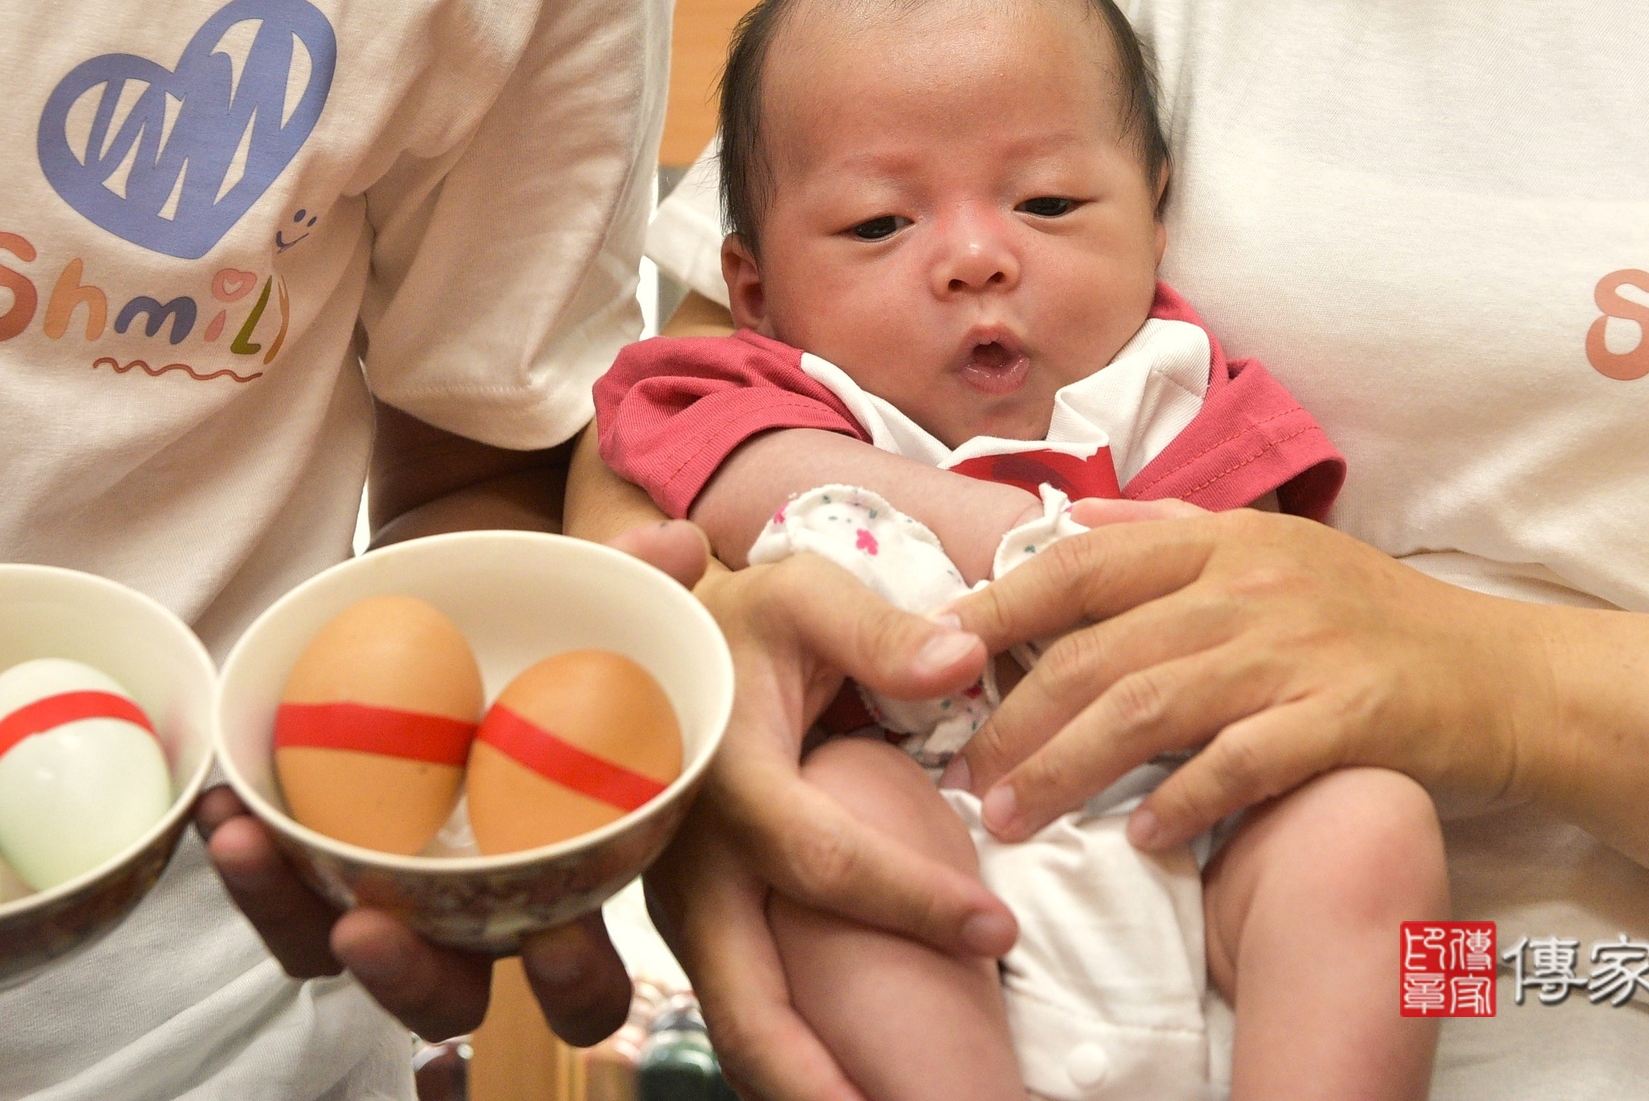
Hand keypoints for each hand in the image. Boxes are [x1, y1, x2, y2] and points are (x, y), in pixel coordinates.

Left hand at [202, 520, 712, 1045]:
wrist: (451, 601)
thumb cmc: (540, 625)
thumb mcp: (588, 598)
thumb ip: (642, 578)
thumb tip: (680, 548)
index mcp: (561, 883)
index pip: (582, 981)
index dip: (575, 985)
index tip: (559, 942)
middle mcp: (473, 907)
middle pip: (448, 994)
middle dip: (408, 979)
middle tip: (369, 928)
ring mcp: (389, 886)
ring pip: (338, 949)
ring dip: (290, 917)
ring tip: (252, 847)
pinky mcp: (317, 852)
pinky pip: (278, 886)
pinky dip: (246, 857)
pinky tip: (226, 802)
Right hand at [645, 552, 1017, 1100]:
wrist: (648, 646)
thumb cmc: (743, 620)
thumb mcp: (803, 596)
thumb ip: (879, 630)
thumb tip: (963, 660)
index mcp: (726, 777)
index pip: (823, 859)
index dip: (913, 901)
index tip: (1000, 931)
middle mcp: (691, 859)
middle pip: (743, 994)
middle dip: (811, 1076)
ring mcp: (681, 902)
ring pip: (735, 1014)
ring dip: (797, 1081)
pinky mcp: (692, 920)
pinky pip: (740, 997)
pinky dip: (785, 1055)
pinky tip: (847, 1089)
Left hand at [945, 510, 1550, 849]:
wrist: (1505, 677)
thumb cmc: (1374, 621)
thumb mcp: (1272, 551)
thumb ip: (1164, 533)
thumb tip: (1061, 523)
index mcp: (1221, 538)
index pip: (1080, 564)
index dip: (998, 607)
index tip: (931, 655)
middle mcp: (1249, 585)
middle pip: (1099, 650)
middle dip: (1016, 718)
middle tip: (964, 776)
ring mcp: (1296, 650)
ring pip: (1148, 707)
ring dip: (1068, 769)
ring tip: (1016, 818)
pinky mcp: (1343, 716)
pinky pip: (1238, 763)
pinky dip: (1180, 802)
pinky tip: (1140, 839)